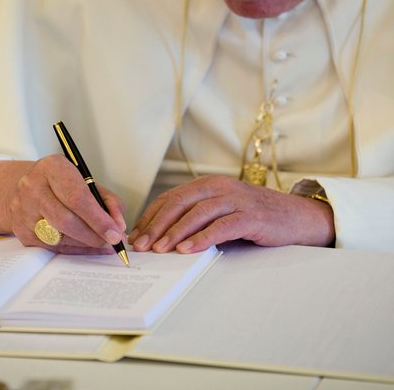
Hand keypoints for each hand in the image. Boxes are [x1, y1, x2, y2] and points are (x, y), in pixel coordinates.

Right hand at [0, 156, 125, 253]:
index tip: (116, 232)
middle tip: (112, 241)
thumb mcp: (85, 179)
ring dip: (86, 243)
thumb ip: (106, 199)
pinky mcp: (22, 232)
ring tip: (102, 241)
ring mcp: (23, 211)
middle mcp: (33, 187)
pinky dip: (75, 249)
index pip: (77, 197)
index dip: (98, 218)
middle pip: (66, 220)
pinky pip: (53, 247)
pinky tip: (88, 246)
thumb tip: (118, 225)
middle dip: (94, 234)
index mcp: (52, 168)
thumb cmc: (61, 182)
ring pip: (60, 237)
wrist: (21, 186)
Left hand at [128, 175, 334, 251]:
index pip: (171, 198)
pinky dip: (202, 238)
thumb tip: (163, 237)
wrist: (296, 217)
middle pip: (180, 203)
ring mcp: (235, 200)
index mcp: (208, 185)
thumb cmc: (254, 217)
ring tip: (160, 250)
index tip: (137, 235)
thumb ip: (198, 218)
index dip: (151, 216)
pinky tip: (188, 250)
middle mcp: (219, 187)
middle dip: (157, 225)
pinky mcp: (250, 216)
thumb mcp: (222, 211)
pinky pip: (221, 226)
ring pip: (197, 213)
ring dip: (175, 232)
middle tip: (142, 245)